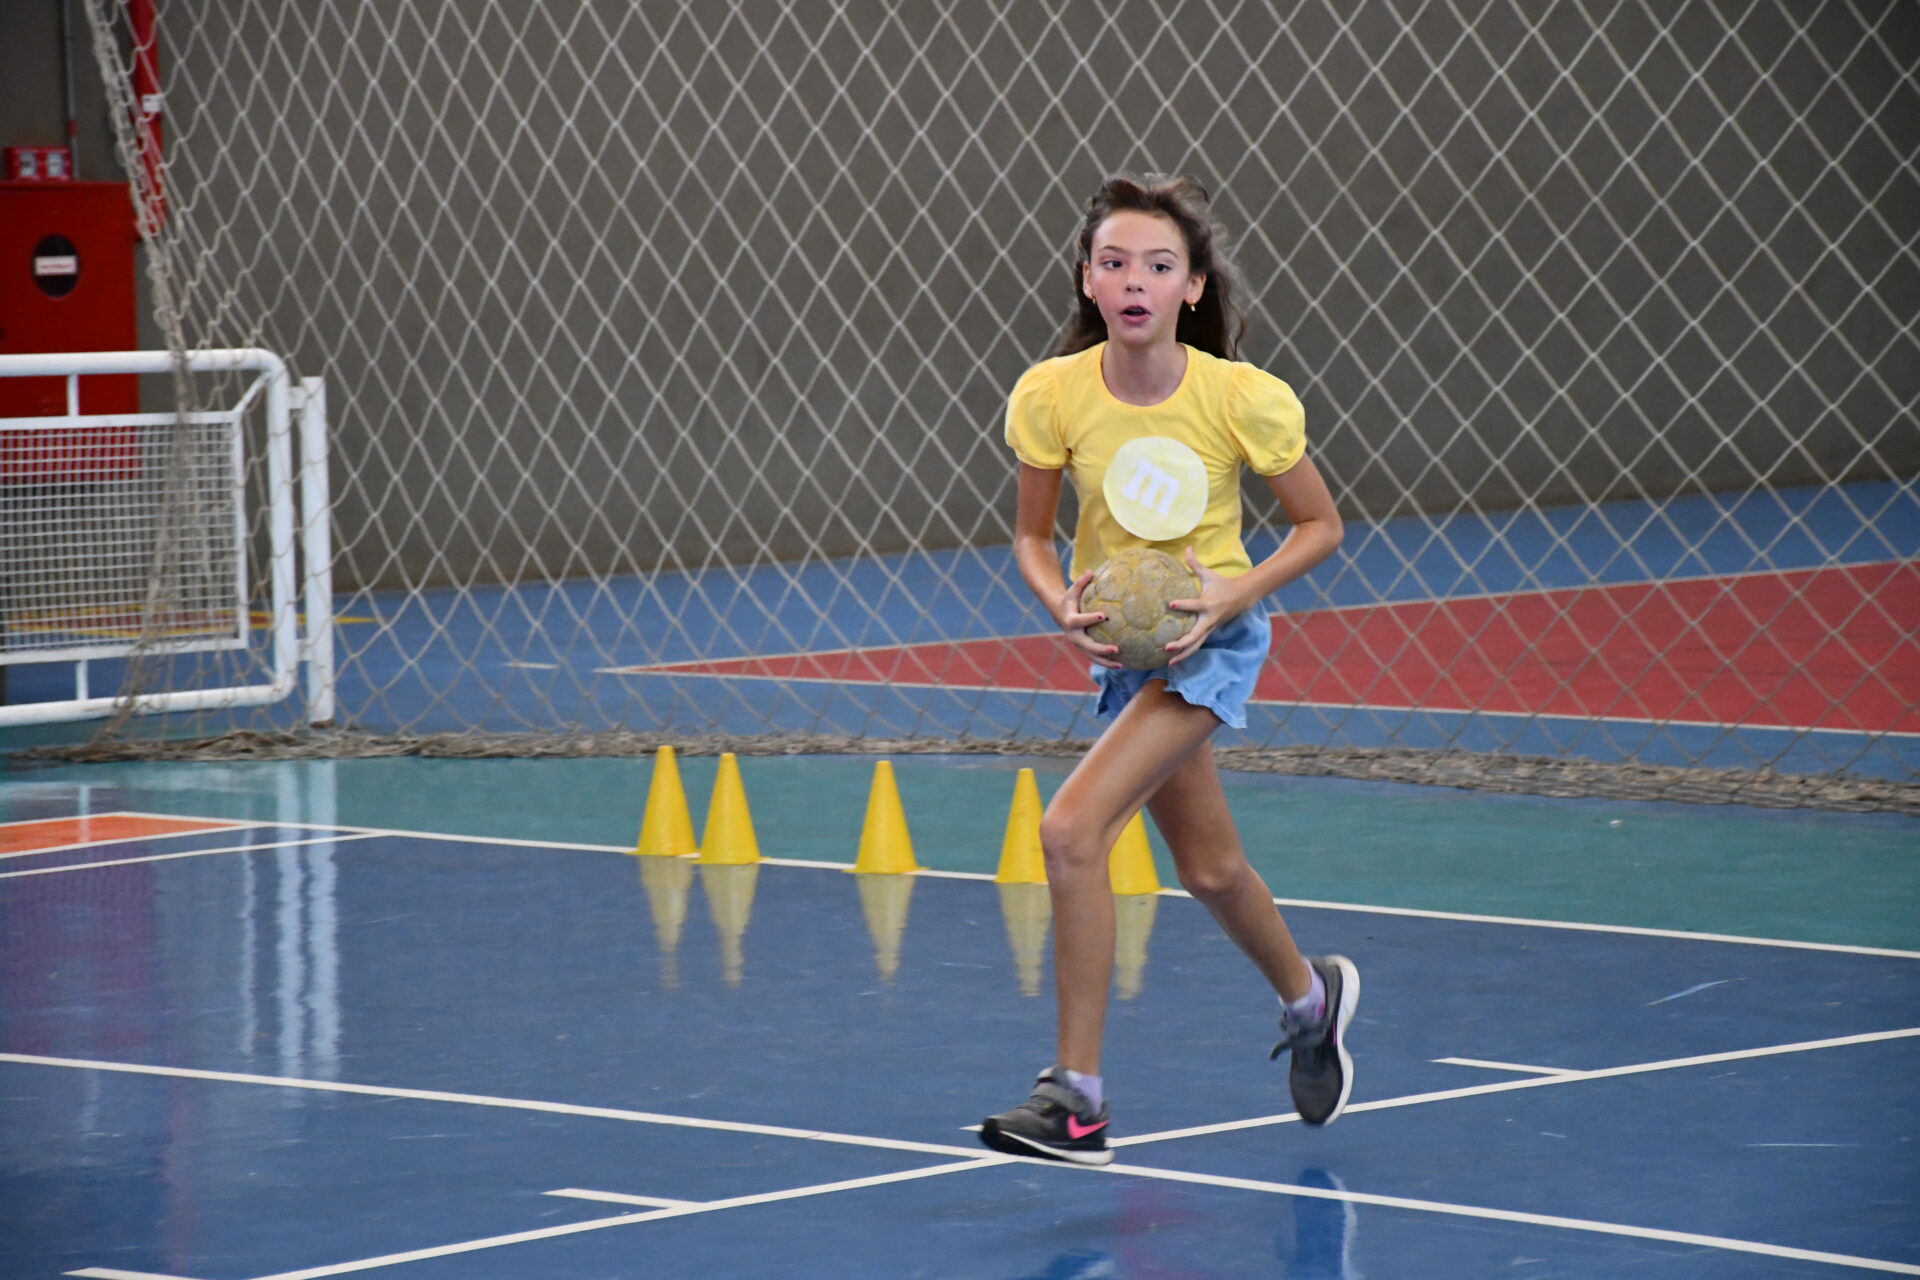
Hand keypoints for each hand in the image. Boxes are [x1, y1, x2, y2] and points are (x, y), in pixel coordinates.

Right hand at [1058, 569, 1122, 669]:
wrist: (1060, 615)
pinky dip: (1107, 662)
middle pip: (1087, 645)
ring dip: (1106, 662)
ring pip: (1092, 656)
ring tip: (1121, 665)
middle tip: (1115, 648)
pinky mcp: (1084, 649)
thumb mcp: (1072, 590)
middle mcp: (1074, 636)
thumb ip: (1081, 582)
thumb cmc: (1070, 600)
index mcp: (1071, 621)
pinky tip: (1122, 665)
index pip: (1080, 620)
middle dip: (1100, 649)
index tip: (1103, 616)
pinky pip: (1095, 658)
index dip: (1090, 618)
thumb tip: (1090, 571)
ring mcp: (1079, 645)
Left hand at [1162, 548, 1246, 663]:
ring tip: (1169, 663)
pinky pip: (1197, 646)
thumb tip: (1187, 547)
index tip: (1171, 603)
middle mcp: (1209, 619)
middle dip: (1182, 643)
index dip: (1184, 604)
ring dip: (1183, 655)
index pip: (1195, 605)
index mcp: (1208, 604)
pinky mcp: (1208, 633)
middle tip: (1167, 647)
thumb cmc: (1222, 584)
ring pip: (1197, 645)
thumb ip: (1195, 563)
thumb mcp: (1209, 574)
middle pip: (1195, 635)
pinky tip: (1174, 661)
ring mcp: (1209, 628)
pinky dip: (1187, 654)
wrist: (1242, 597)